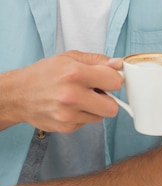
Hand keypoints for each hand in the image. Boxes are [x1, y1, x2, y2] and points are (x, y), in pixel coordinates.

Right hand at [0, 51, 122, 132]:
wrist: (19, 94)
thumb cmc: (45, 73)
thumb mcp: (70, 57)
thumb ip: (97, 60)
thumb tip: (118, 64)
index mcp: (75, 74)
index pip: (115, 82)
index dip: (114, 80)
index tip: (107, 79)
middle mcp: (71, 96)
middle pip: (112, 108)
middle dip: (108, 99)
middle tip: (96, 92)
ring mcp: (68, 115)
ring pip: (100, 116)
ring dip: (94, 108)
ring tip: (78, 97)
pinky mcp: (65, 127)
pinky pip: (87, 123)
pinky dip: (82, 115)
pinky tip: (69, 106)